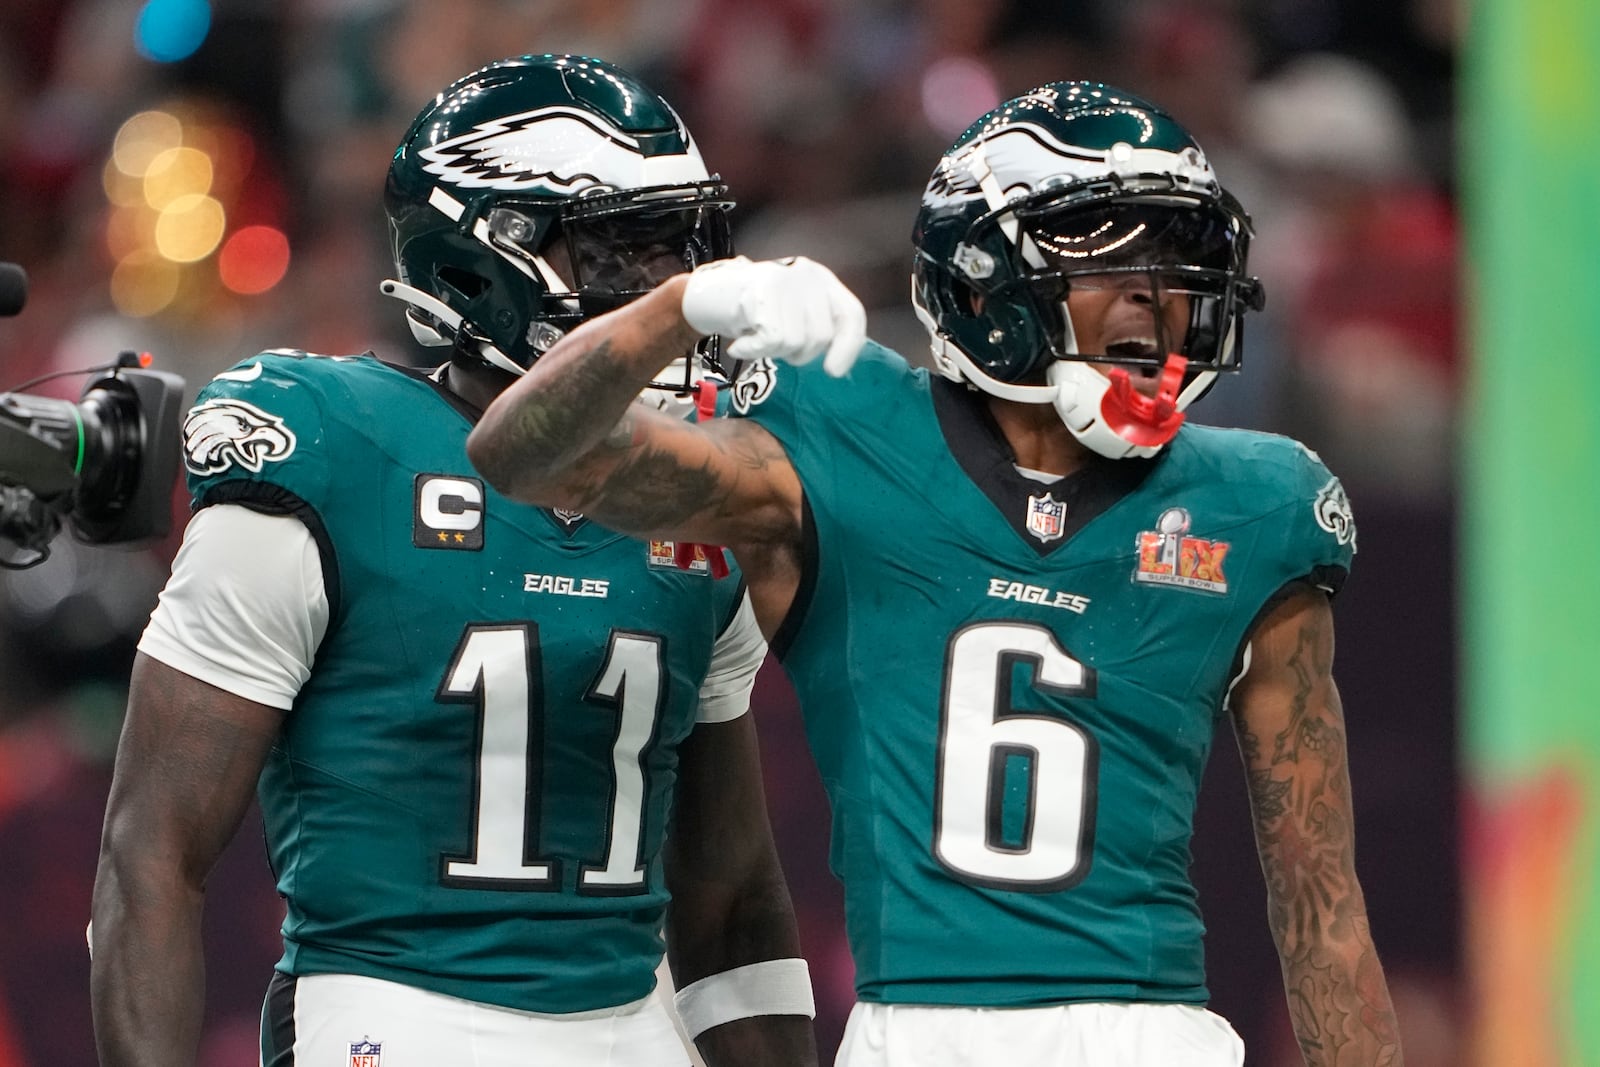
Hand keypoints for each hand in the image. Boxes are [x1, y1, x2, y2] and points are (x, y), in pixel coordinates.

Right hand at [681, 256, 864, 376]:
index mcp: (821, 279)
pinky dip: (753, 350)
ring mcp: (785, 280)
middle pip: (822, 335)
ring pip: (796, 341)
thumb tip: (839, 367)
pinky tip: (741, 345)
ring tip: (756, 338)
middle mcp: (807, 274)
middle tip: (773, 345)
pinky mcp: (763, 290)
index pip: (851, 315)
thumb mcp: (793, 313)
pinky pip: (772, 339)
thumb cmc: (753, 312)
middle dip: (798, 353)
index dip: (848, 347)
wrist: (706, 295)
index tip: (834, 372)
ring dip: (772, 352)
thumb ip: (816, 328)